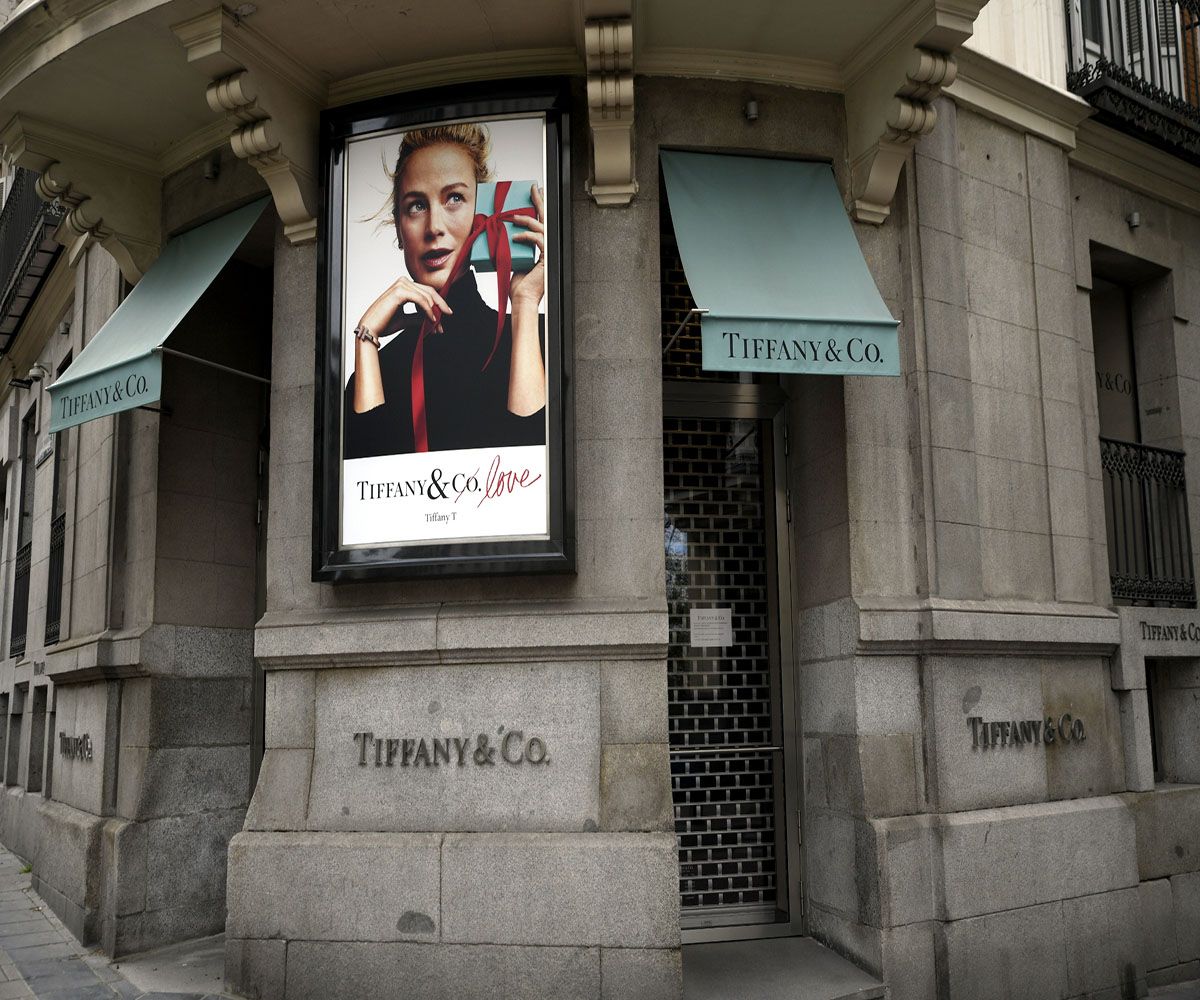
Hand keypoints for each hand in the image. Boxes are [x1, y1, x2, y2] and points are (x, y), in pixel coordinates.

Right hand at [359, 275, 452, 336]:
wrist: (371, 329)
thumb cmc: (384, 323)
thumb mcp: (407, 319)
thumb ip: (420, 316)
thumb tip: (435, 319)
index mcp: (404, 286)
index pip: (427, 292)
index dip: (438, 304)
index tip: (445, 316)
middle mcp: (403, 282)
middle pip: (430, 291)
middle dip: (439, 307)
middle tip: (444, 321)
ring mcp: (401, 285)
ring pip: (427, 296)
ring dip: (435, 311)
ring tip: (436, 324)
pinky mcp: (399, 291)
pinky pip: (421, 300)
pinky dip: (428, 310)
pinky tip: (431, 319)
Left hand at [509, 184, 545, 307]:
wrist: (523, 300)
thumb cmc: (519, 286)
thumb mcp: (514, 261)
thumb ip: (515, 248)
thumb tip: (506, 236)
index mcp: (542, 248)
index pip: (541, 224)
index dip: (538, 208)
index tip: (534, 194)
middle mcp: (548, 249)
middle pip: (546, 219)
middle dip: (539, 201)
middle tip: (534, 188)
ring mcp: (548, 253)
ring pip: (541, 227)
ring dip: (526, 219)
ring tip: (513, 215)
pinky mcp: (546, 258)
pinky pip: (537, 240)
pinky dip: (525, 236)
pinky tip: (515, 236)